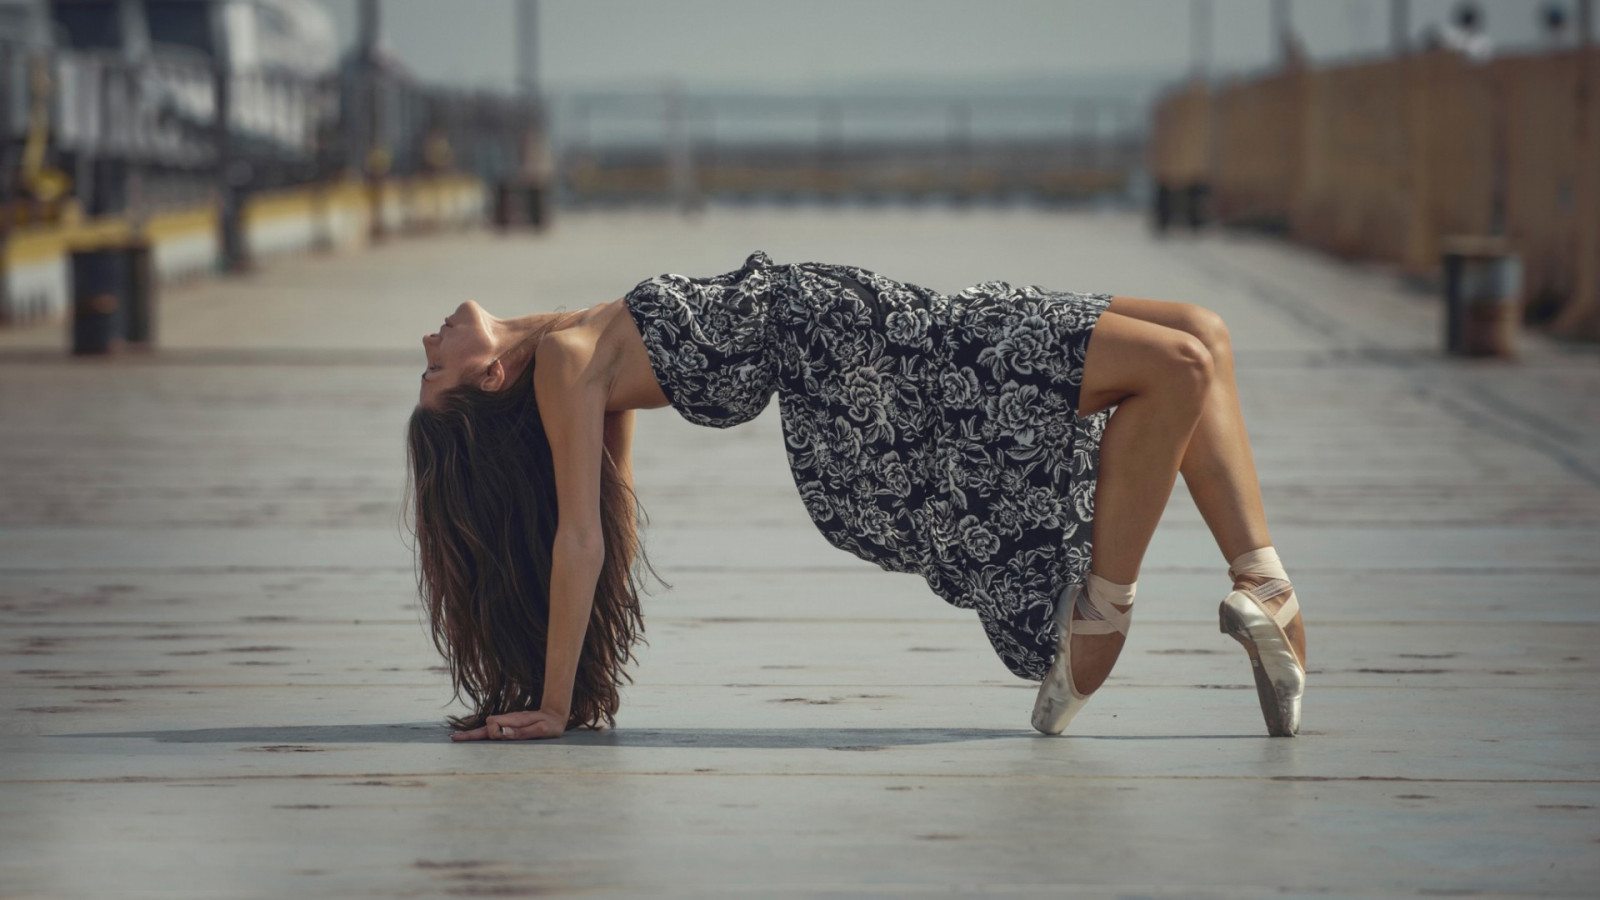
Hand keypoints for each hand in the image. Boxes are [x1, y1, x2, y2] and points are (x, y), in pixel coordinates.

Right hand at [450, 709, 566, 741]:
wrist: (555, 714)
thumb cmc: (550, 724)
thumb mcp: (541, 729)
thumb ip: (523, 732)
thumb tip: (503, 733)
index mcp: (513, 720)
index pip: (493, 724)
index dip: (493, 731)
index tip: (499, 734)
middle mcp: (507, 721)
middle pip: (485, 727)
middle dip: (470, 734)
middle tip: (453, 738)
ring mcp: (507, 724)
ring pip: (486, 729)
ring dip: (471, 735)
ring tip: (454, 738)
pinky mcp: (508, 728)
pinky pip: (491, 732)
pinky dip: (479, 735)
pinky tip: (469, 738)